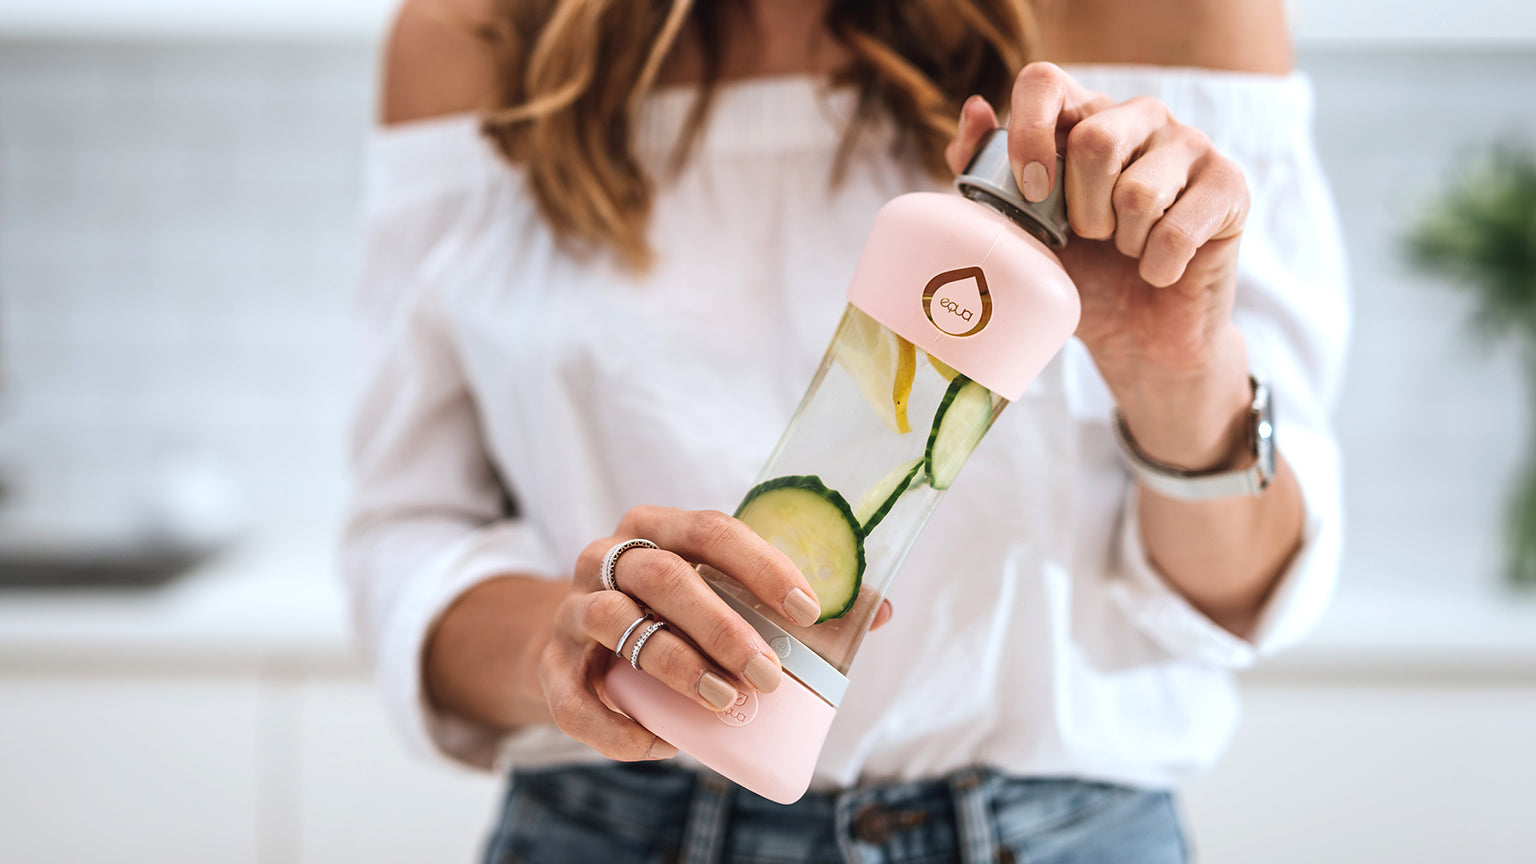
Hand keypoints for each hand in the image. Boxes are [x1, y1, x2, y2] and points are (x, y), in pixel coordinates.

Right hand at [540, 506, 891, 761]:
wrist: (573, 643)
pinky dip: (618, 726)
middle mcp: (607, 558)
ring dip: (676, 664)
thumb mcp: (716, 592)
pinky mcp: (549, 665)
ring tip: (723, 700)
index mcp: (657, 528)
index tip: (808, 611)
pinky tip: (662, 744)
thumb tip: (882, 612)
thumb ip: (788, 599)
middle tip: (770, 674)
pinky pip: (575, 699)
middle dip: (724, 626)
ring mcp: (571, 609)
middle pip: (666, 577)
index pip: (711, 529)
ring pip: (618, 625)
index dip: (761, 567)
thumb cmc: (667, 613)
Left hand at [946, 63, 1254, 470]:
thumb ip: (988, 172)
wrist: (1139, 338)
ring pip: (1138, 190)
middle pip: (1094, 141)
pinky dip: (1157, 267)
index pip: (1045, 82)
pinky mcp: (1230, 185)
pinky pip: (1177, 230)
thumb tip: (976, 111)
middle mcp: (1139, 117)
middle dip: (1080, 211)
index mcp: (1083, 116)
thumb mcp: (1022, 228)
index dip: (1028, 132)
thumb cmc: (1081, 274)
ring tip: (1127, 250)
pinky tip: (1159, 270)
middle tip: (1089, 237)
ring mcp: (1190, 146)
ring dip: (1122, 241)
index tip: (1029, 191)